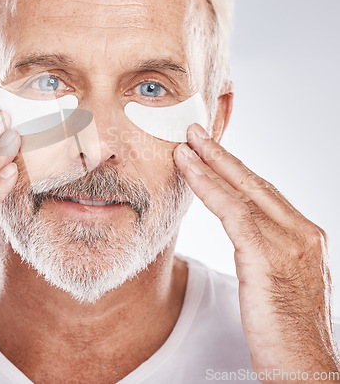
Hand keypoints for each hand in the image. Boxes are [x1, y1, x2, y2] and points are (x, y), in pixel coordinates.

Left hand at [174, 123, 339, 382]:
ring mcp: (289, 242)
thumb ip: (265, 250)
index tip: (212, 151)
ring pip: (242, 191)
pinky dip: (208, 186)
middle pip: (254, 182)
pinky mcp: (270, 257)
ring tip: (184, 144)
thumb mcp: (279, 281)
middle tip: (195, 131)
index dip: (235, 169)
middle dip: (221, 155)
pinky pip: (233, 211)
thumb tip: (243, 232)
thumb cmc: (288, 332)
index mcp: (304, 236)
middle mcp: (301, 232)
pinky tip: (189, 171)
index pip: (264, 192)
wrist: (307, 371)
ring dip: (209, 164)